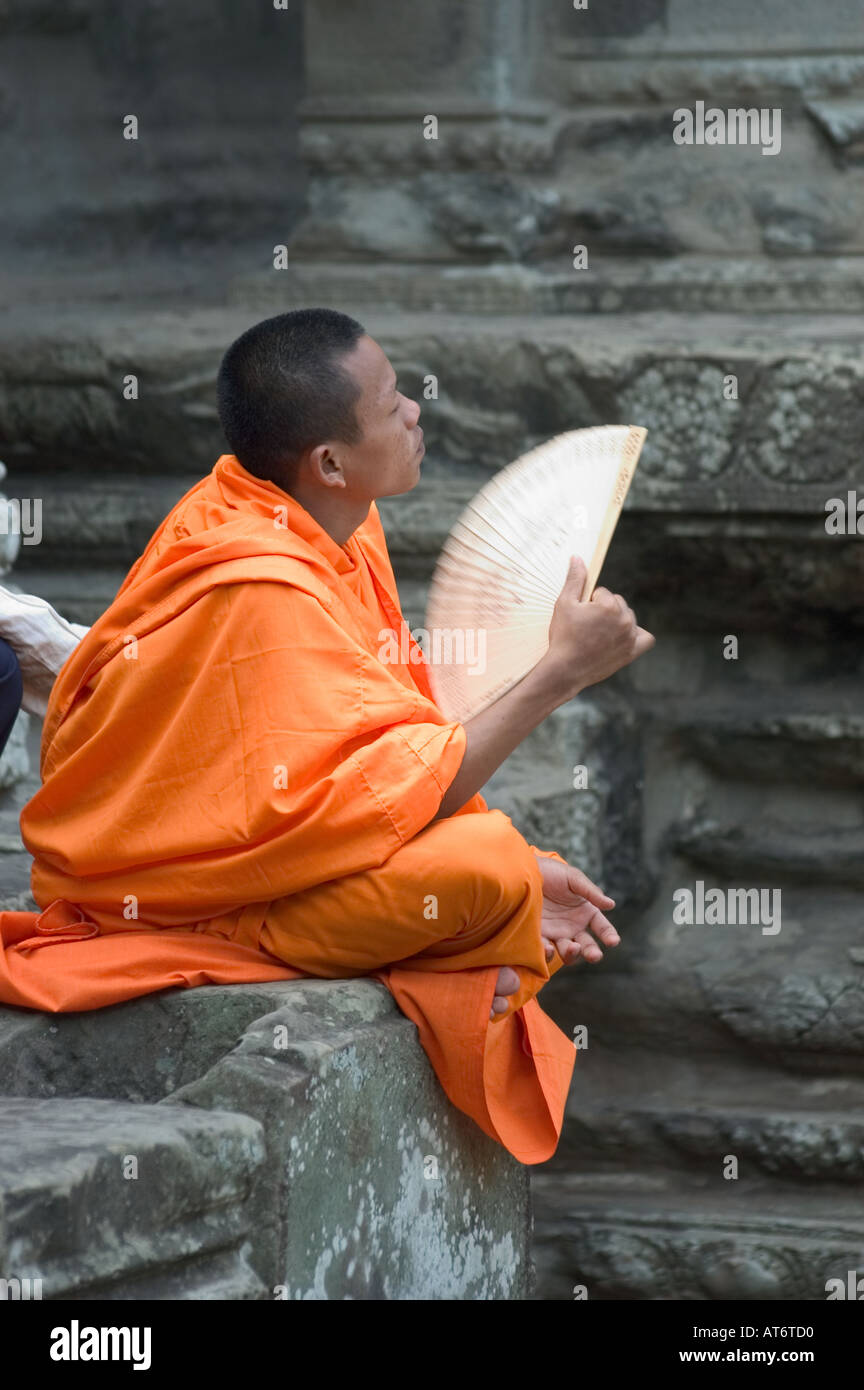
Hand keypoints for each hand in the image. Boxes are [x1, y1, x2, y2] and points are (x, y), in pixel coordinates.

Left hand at [535, 852, 619, 964]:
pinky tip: (548, 948)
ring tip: (572, 947)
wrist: (522, 871)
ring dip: (572, 954)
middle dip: (592, 952)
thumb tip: (611, 905)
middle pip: (587, 945)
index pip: (602, 928)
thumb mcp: (573, 878)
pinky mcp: (538, 937)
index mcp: (586, 912)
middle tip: (594, 955)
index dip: (609, 935)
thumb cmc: (552, 872)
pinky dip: (548, 953)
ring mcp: (556, 933)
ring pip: (568, 952)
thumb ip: (591, 892)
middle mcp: (573, 926)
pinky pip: (545, 950)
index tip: (613, 941)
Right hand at [540, 555, 653, 702]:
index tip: (580, 617)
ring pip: (628, 618)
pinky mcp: (632, 652)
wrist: (566, 669)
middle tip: (588, 627)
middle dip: (603, 611)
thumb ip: (575, 579)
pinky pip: (645, 638)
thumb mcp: (564, 604)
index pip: (603, 593)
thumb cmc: (563, 636)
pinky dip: (637, 635)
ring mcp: (630, 636)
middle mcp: (625, 619)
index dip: (589, 603)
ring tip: (598, 635)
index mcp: (610, 605)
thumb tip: (578, 557)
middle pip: (617, 604)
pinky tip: (623, 637)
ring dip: (617, 622)